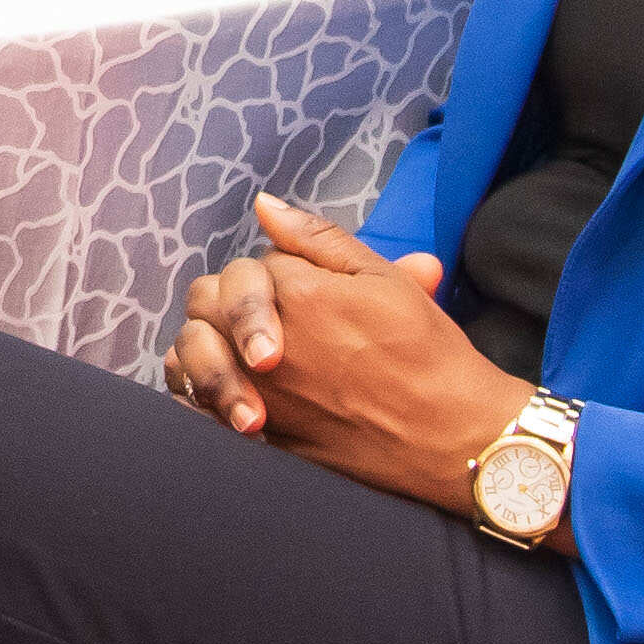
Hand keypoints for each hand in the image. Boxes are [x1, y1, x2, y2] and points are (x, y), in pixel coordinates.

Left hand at [162, 194, 529, 510]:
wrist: (453, 439)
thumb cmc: (427, 354)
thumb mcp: (383, 279)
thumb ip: (316, 239)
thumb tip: (264, 205)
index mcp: (297, 294)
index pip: (253, 265)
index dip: (276, 273)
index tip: (307, 290)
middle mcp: (265, 343)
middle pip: (207, 299)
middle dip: (228, 301)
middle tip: (266, 319)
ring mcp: (258, 393)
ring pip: (190, 353)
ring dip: (204, 346)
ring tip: (238, 353)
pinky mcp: (259, 438)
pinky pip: (196, 408)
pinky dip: (198, 394)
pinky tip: (225, 392)